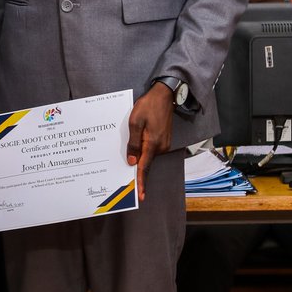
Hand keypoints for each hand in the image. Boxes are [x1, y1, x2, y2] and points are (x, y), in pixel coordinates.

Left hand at [126, 84, 173, 201]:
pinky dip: (143, 151)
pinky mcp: (163, 140)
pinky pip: (151, 149)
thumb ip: (133, 143)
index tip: (140, 195)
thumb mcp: (134, 123)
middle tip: (127, 182)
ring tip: (128, 160)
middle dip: (136, 170)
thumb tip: (132, 161)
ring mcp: (163, 143)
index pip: (145, 167)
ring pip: (148, 156)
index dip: (141, 181)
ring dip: (139, 158)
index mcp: (153, 143)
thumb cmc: (148, 106)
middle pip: (146, 162)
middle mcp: (161, 146)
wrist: (164, 96)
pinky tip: (136, 149)